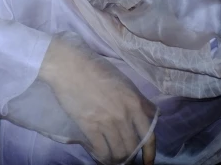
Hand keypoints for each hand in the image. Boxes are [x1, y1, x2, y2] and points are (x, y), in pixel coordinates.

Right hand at [39, 36, 156, 164]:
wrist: (69, 66)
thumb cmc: (96, 69)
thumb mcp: (124, 81)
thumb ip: (139, 100)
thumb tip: (151, 114)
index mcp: (134, 102)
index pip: (149, 135)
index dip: (149, 153)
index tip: (147, 162)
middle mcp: (124, 114)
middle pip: (132, 147)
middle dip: (129, 157)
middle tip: (124, 159)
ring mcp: (106, 121)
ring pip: (118, 152)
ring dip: (115, 159)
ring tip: (111, 159)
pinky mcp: (89, 126)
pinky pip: (101, 150)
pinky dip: (101, 156)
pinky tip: (99, 155)